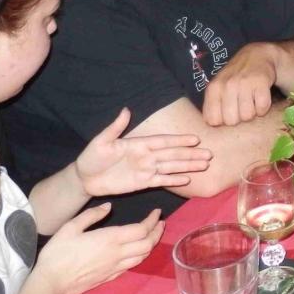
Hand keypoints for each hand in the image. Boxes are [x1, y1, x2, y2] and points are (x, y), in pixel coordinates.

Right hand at [36, 206, 163, 293]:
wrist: (50, 283)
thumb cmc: (57, 253)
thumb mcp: (70, 227)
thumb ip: (91, 215)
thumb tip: (108, 207)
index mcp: (110, 239)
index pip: (142, 229)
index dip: (153, 220)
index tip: (157, 212)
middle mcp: (117, 254)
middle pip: (148, 244)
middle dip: (157, 232)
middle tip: (160, 223)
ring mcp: (115, 268)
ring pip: (142, 257)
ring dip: (151, 245)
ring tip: (152, 235)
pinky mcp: (109, 278)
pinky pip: (132, 267)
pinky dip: (140, 256)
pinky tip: (137, 252)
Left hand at [75, 109, 211, 196]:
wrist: (84, 179)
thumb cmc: (91, 157)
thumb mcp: (101, 141)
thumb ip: (115, 127)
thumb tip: (126, 110)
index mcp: (139, 144)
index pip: (163, 141)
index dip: (179, 140)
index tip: (195, 139)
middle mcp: (147, 156)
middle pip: (173, 154)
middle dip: (191, 154)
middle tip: (209, 154)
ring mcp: (146, 170)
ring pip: (171, 167)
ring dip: (188, 166)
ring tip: (205, 164)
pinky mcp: (142, 183)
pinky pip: (161, 180)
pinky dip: (174, 180)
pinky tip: (187, 179)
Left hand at [202, 44, 276, 125]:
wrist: (257, 56)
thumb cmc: (235, 77)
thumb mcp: (218, 88)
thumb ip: (212, 106)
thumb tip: (212, 125)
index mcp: (213, 88)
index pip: (213, 121)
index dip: (222, 121)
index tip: (228, 112)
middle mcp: (227, 85)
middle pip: (231, 121)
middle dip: (238, 118)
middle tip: (242, 106)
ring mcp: (244, 83)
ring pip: (247, 116)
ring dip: (252, 112)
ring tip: (252, 101)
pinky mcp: (261, 82)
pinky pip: (262, 108)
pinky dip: (264, 107)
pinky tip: (261, 98)